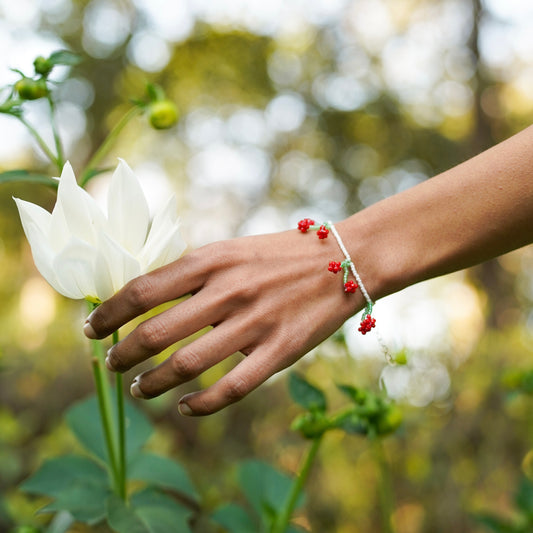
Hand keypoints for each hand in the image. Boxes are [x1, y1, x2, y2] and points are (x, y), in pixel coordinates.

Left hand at [83, 229, 363, 414]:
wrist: (346, 260)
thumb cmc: (283, 253)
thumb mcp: (233, 249)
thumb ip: (194, 272)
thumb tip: (149, 296)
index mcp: (213, 260)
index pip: (143, 290)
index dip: (109, 313)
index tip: (91, 327)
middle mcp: (228, 291)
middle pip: (155, 332)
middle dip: (122, 354)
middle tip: (111, 365)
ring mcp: (255, 323)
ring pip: (186, 364)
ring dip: (152, 383)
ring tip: (138, 389)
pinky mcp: (280, 351)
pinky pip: (231, 388)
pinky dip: (200, 405)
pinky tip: (185, 407)